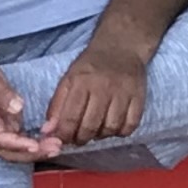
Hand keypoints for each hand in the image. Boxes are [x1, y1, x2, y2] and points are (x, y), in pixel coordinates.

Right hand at [0, 47, 57, 165]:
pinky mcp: (8, 123)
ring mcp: (0, 129)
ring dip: (37, 150)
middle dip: (32, 154)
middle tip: (54, 148)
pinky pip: (22, 138)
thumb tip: (17, 108)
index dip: (18, 145)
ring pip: (18, 148)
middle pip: (10, 152)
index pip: (0, 140)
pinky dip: (36, 141)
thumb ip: (1, 94)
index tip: (35, 146)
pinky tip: (51, 138)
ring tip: (57, 146)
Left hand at [43, 33, 151, 148]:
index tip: (62, 140)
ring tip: (96, 130)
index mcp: (81, 82)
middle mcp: (102, 87)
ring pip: (111, 128)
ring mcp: (123, 93)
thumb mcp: (68, 79)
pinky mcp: (138, 97)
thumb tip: (48, 131)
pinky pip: (130, 126)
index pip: (70, 118)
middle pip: (90, 126)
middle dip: (81, 138)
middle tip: (79, 137)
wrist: (121, 47)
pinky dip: (121, 132)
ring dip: (101, 135)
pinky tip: (114, 126)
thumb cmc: (91, 65)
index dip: (64, 135)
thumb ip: (56, 105)